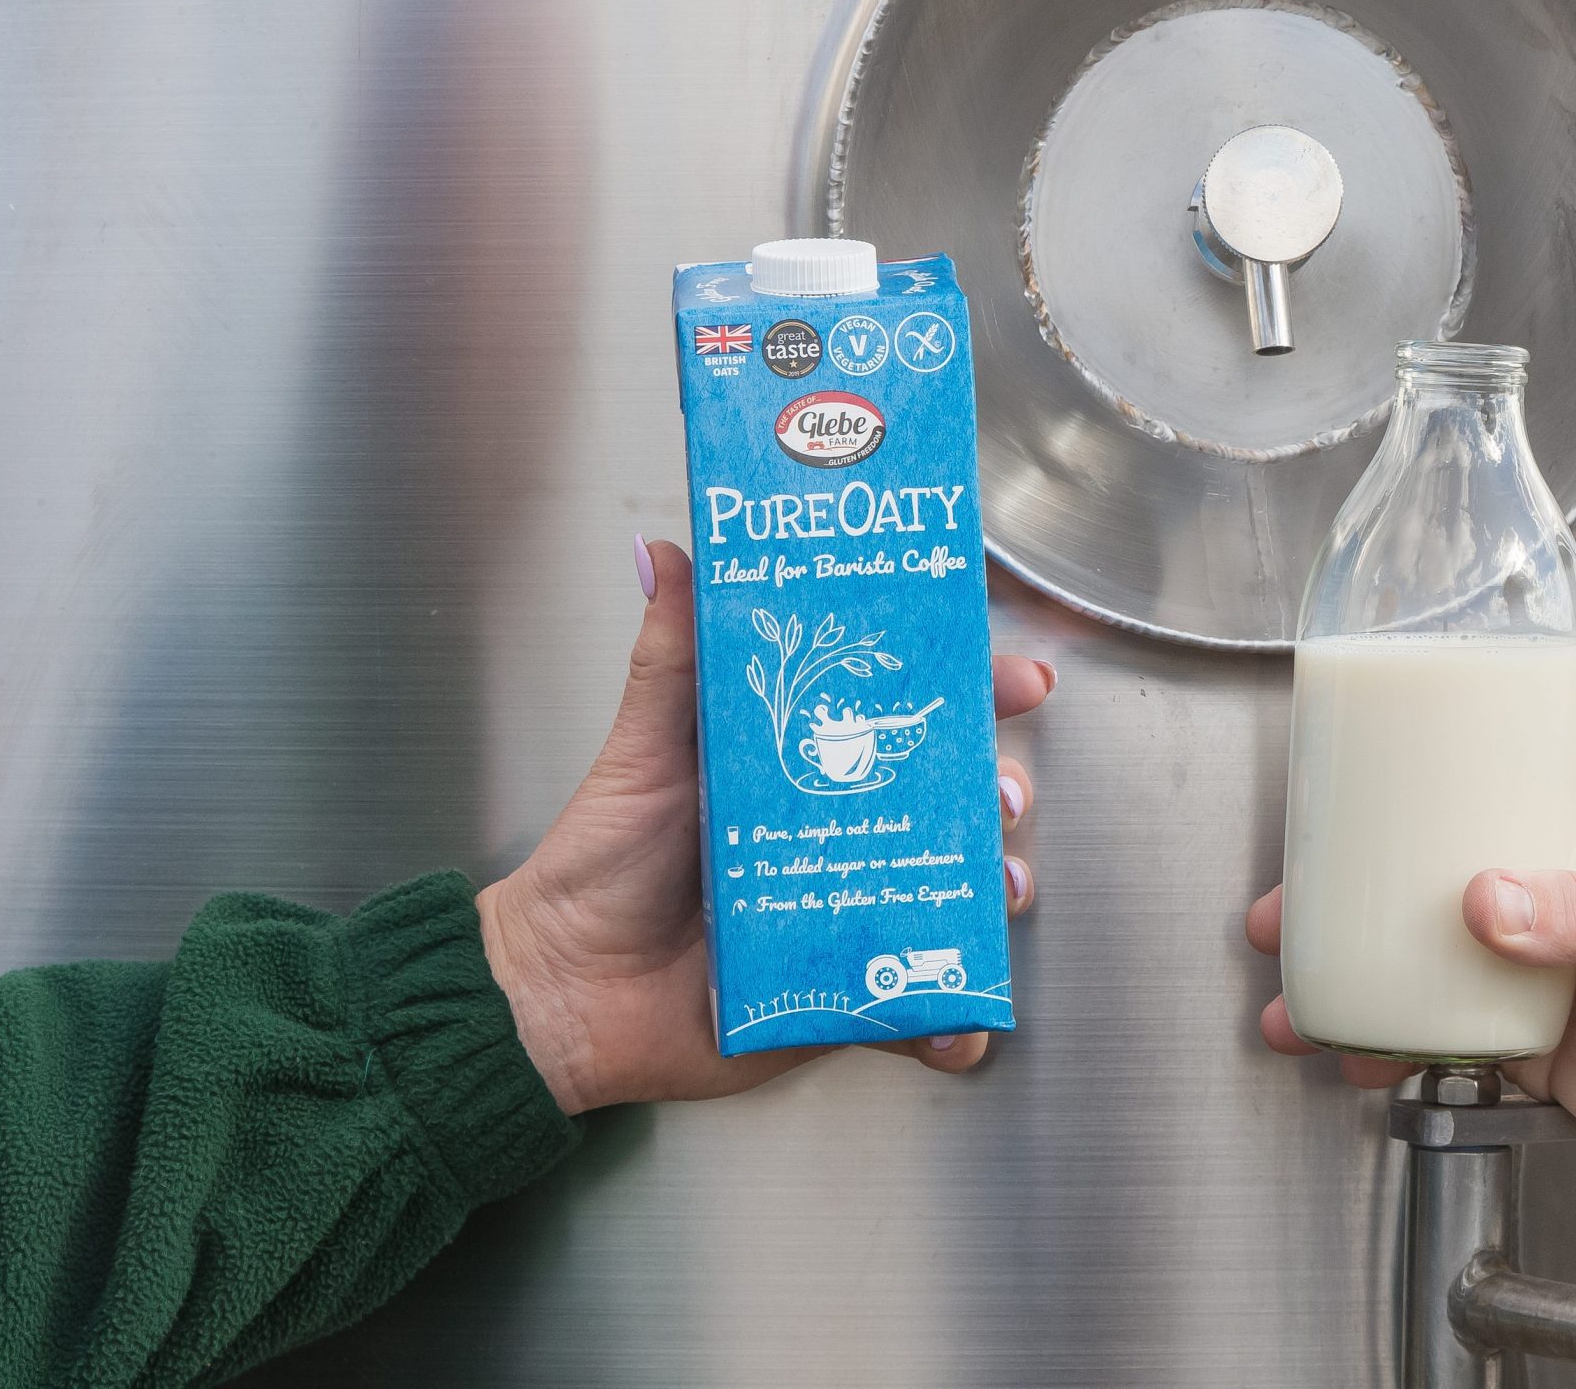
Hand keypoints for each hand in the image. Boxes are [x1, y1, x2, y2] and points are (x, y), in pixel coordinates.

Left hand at [478, 537, 1050, 1113]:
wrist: (560, 995)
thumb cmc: (597, 868)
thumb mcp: (643, 753)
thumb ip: (670, 659)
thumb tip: (667, 554)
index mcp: (807, 765)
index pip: (906, 714)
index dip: (970, 692)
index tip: (1015, 680)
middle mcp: (842, 834)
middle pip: (952, 800)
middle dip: (998, 790)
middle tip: (999, 792)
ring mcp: (851, 913)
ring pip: (955, 894)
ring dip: (995, 889)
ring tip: (996, 886)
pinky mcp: (843, 995)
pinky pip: (918, 1009)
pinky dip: (953, 1019)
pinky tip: (960, 1018)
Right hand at [1247, 794, 1575, 1194]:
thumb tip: (1482, 899)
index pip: (1475, 801)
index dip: (1397, 808)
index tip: (1329, 816)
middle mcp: (1549, 904)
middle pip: (1422, 889)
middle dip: (1345, 902)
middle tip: (1280, 918)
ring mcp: (1537, 978)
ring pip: (1421, 968)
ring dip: (1355, 981)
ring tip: (1293, 1003)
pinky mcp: (1535, 1050)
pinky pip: (1443, 1038)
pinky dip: (1392, 1046)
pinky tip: (1355, 1056)